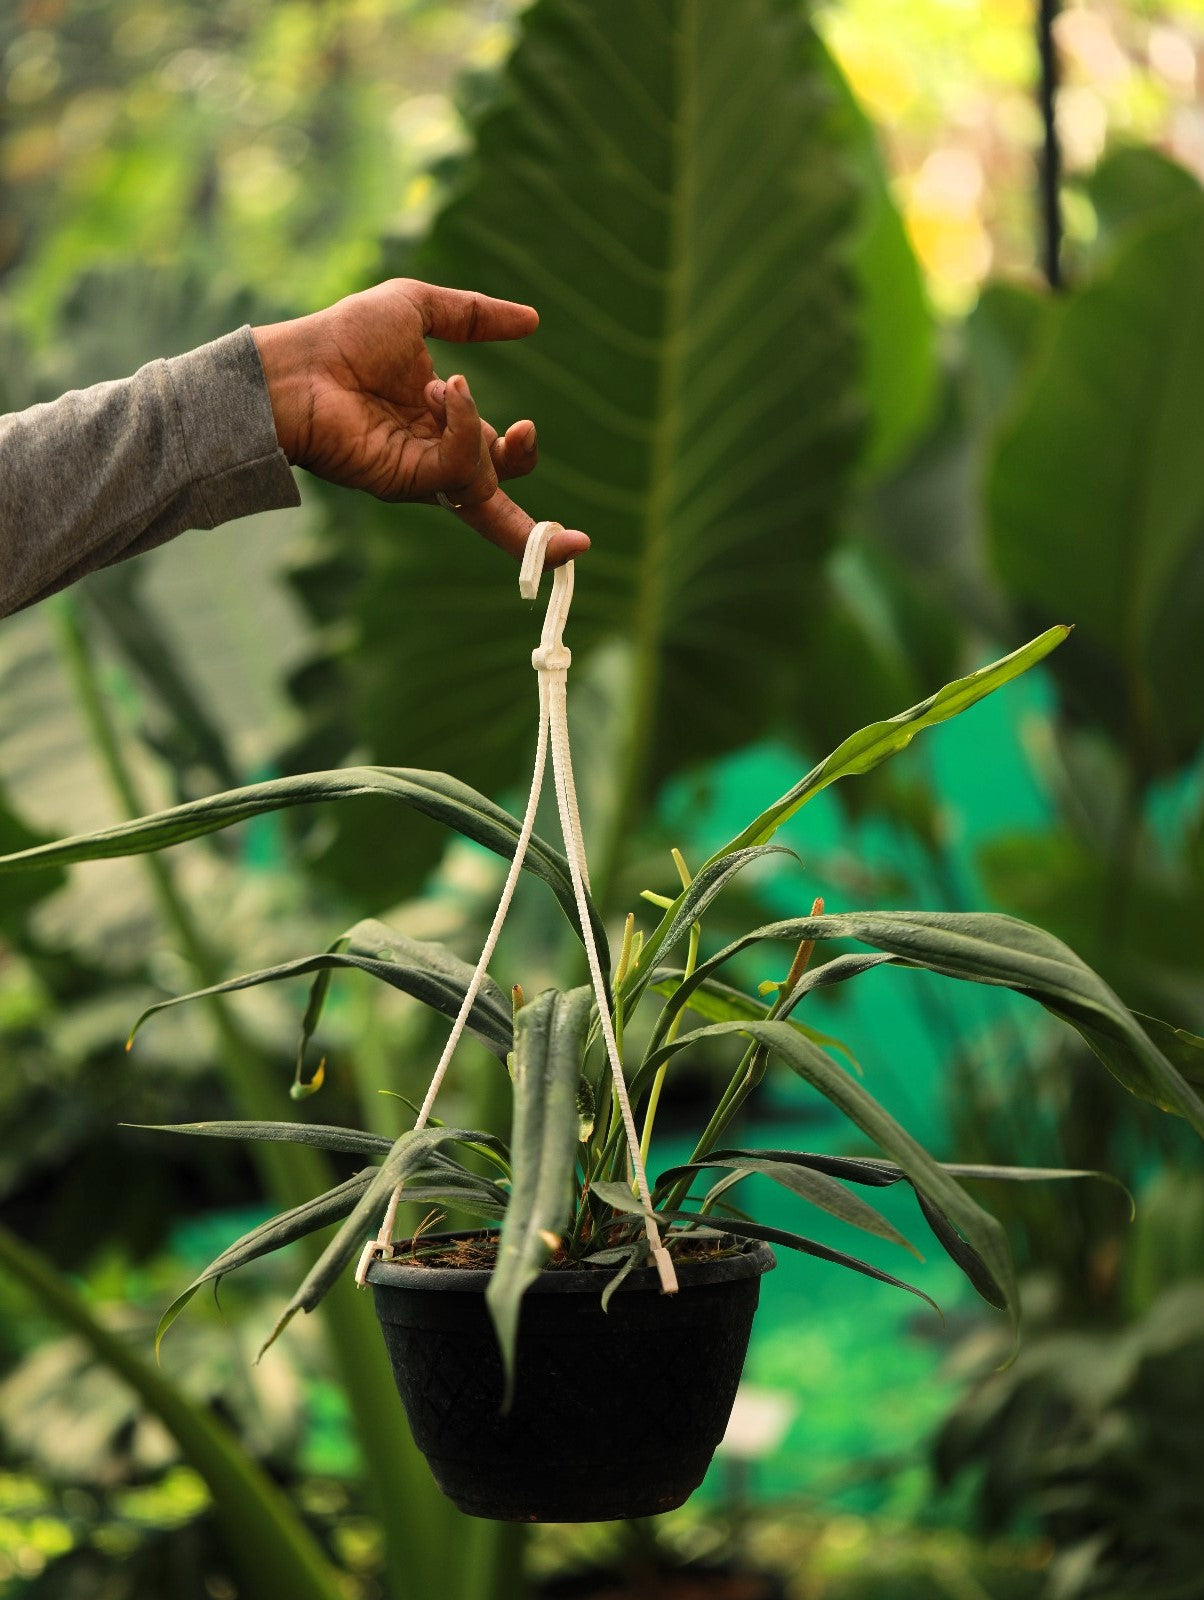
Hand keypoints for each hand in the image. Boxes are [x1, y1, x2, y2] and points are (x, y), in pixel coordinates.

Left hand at [252, 279, 587, 565]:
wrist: (303, 365)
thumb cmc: (345, 336)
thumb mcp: (419, 308)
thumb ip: (474, 314)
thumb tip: (533, 319)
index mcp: (440, 425)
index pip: (495, 457)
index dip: (520, 454)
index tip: (525, 426)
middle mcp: (433, 457)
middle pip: (495, 499)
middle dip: (532, 514)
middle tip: (539, 461)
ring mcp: (420, 474)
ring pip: (485, 483)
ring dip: (480, 432)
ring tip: (447, 387)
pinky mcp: (408, 482)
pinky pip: (459, 468)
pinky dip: (464, 430)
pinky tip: (443, 394)